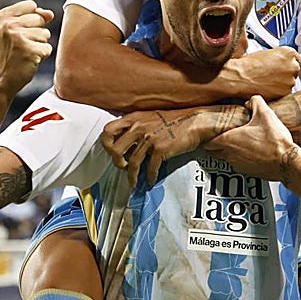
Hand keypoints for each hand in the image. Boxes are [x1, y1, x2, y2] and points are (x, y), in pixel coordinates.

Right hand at [0, 0, 54, 97]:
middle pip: (40, 19)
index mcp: (2, 16)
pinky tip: (28, 60)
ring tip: (24, 52)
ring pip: (45, 34)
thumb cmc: (10, 52)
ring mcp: (19, 38)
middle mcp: (9, 25)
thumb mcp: (14, 30)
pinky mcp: (30, 51)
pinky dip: (42, 55)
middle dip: (36, 32)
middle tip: (21, 45)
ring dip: (39, 44)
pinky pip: (48, 47)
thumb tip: (50, 14)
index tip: (18, 32)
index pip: (32, 5)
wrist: (1, 79)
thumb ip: (33, 16)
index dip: (31, 19)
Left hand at [101, 107, 232, 185]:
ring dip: (131, 176)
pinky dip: (149, 177)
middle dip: (116, 162)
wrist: (194, 122)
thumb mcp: (150, 117)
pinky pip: (149, 168)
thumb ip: (136, 127)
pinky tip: (150, 180)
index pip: (107, 130)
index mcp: (133, 118)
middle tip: (122, 166)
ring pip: (131, 163)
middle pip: (115, 149)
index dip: (106, 144)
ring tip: (133, 182)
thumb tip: (125, 143)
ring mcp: (149, 138)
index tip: (111, 152)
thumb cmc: (173, 120)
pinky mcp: (160, 149)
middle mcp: (138, 127)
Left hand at [208, 95, 299, 180]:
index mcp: (229, 141)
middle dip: (216, 144)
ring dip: (230, 151)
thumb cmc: (275, 142)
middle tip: (224, 135)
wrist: (288, 162)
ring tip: (240, 141)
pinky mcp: (249, 173)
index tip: (213, 130)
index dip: (209, 135)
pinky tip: (252, 151)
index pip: (207, 142)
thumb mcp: (265, 114)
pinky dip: (242, 158)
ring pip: (226, 159)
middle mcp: (230, 155)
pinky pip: (239, 165)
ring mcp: (239, 166)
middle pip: (213, 152)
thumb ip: (255, 102)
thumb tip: (252, 100)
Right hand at [220, 46, 300, 99]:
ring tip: (268, 81)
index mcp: (289, 52)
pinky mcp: (286, 91)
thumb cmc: (249, 65)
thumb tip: (281, 61)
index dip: (287, 63)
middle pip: (294, 70)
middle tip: (273, 74)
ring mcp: (291, 79)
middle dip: (286, 72)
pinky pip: (286, 92)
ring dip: (283, 82)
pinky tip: (268, 87)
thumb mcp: (266, 53)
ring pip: (290, 81)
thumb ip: (279, 56)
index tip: (283, 66)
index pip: (296, 58)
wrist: (240, 77)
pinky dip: (279, 91)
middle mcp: (293, 65)